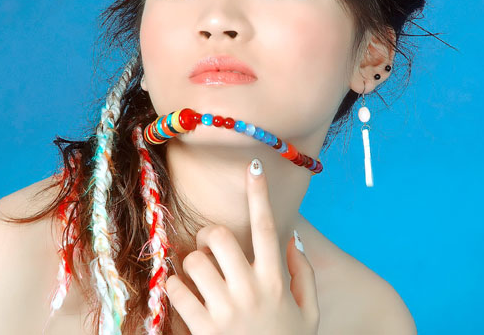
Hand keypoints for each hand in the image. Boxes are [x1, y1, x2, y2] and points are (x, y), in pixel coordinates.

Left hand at [165, 158, 319, 334]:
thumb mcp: (308, 312)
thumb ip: (304, 274)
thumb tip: (293, 239)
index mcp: (276, 282)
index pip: (268, 227)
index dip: (260, 193)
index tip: (253, 165)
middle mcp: (250, 291)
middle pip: (220, 237)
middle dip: (210, 235)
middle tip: (211, 247)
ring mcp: (225, 310)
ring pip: (194, 261)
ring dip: (192, 262)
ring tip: (198, 276)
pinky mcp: (202, 329)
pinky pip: (176, 291)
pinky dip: (175, 287)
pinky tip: (185, 295)